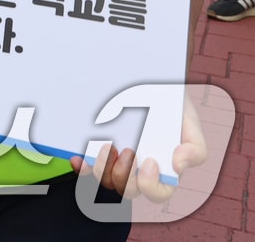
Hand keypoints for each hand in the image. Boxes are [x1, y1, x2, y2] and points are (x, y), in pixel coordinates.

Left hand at [69, 91, 206, 200]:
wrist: (148, 82)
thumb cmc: (170, 106)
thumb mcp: (189, 122)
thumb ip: (194, 148)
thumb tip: (178, 166)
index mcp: (160, 169)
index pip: (157, 192)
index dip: (152, 185)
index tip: (150, 161)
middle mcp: (135, 169)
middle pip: (126, 189)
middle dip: (125, 176)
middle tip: (126, 150)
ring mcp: (114, 159)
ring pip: (104, 179)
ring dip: (103, 169)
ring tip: (106, 146)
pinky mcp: (95, 149)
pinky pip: (85, 166)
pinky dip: (82, 164)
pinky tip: (80, 156)